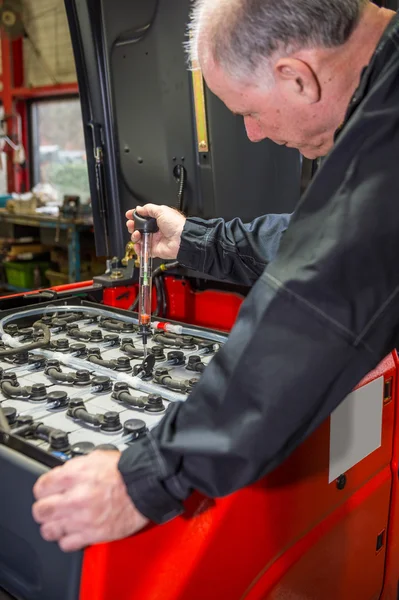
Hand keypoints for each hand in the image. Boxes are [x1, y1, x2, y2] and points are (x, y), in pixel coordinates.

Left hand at [32, 451, 148, 551]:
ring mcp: (83, 518)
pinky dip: (67, 540)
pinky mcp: (93, 534)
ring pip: (49, 530)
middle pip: (41, 511)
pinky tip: (74, 531)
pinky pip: (66, 544)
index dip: (43, 490)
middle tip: (50, 508)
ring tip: (61, 522)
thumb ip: (74, 467)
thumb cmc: (125, 471)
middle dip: (44, 509)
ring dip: (53, 526)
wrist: (145, 485)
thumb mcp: (96, 457)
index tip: (47, 492)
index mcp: (75, 475)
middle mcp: (76, 497)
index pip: (40, 487)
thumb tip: (62, 475)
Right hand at [126, 204, 185, 259]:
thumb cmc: (176, 224)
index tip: (129, 215)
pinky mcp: (154, 250)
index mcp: (158, 219)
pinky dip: (138, 249)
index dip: (135, 216)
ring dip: (134, 236)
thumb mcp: (161, 210)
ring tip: (136, 234)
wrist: (182, 239)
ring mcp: (154, 240)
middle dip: (132, 226)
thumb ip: (148, 209)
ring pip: (139, 239)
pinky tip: (137, 245)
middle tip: (131, 225)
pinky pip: (143, 250)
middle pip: (139, 228)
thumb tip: (139, 208)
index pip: (143, 217)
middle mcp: (155, 230)